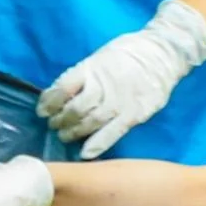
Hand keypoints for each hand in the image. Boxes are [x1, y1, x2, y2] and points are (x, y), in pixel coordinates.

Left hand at [36, 0, 205, 157]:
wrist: (163, 52)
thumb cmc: (128, 53)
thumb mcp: (101, 56)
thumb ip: (84, 75)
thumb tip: (62, 92)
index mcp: (92, 68)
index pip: (63, 88)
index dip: (49, 102)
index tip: (42, 110)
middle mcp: (103, 85)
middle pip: (75, 109)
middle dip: (60, 120)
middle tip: (54, 125)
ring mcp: (119, 101)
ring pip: (90, 122)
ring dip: (74, 132)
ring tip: (65, 135)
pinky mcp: (135, 113)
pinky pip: (113, 132)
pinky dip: (98, 144)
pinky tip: (86, 153)